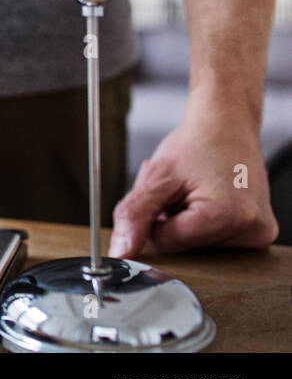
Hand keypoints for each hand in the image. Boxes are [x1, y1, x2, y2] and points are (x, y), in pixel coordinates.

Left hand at [109, 89, 278, 257]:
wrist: (228, 127)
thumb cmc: (196, 145)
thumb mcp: (156, 175)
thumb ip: (134, 215)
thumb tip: (120, 252)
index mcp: (228, 216)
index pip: (166, 243)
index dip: (155, 218)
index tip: (164, 194)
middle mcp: (251, 232)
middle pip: (184, 246)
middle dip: (171, 219)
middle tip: (180, 189)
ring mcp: (258, 235)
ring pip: (196, 245)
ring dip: (185, 219)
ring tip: (195, 190)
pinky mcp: (259, 234)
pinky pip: (214, 241)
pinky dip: (202, 223)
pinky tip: (208, 198)